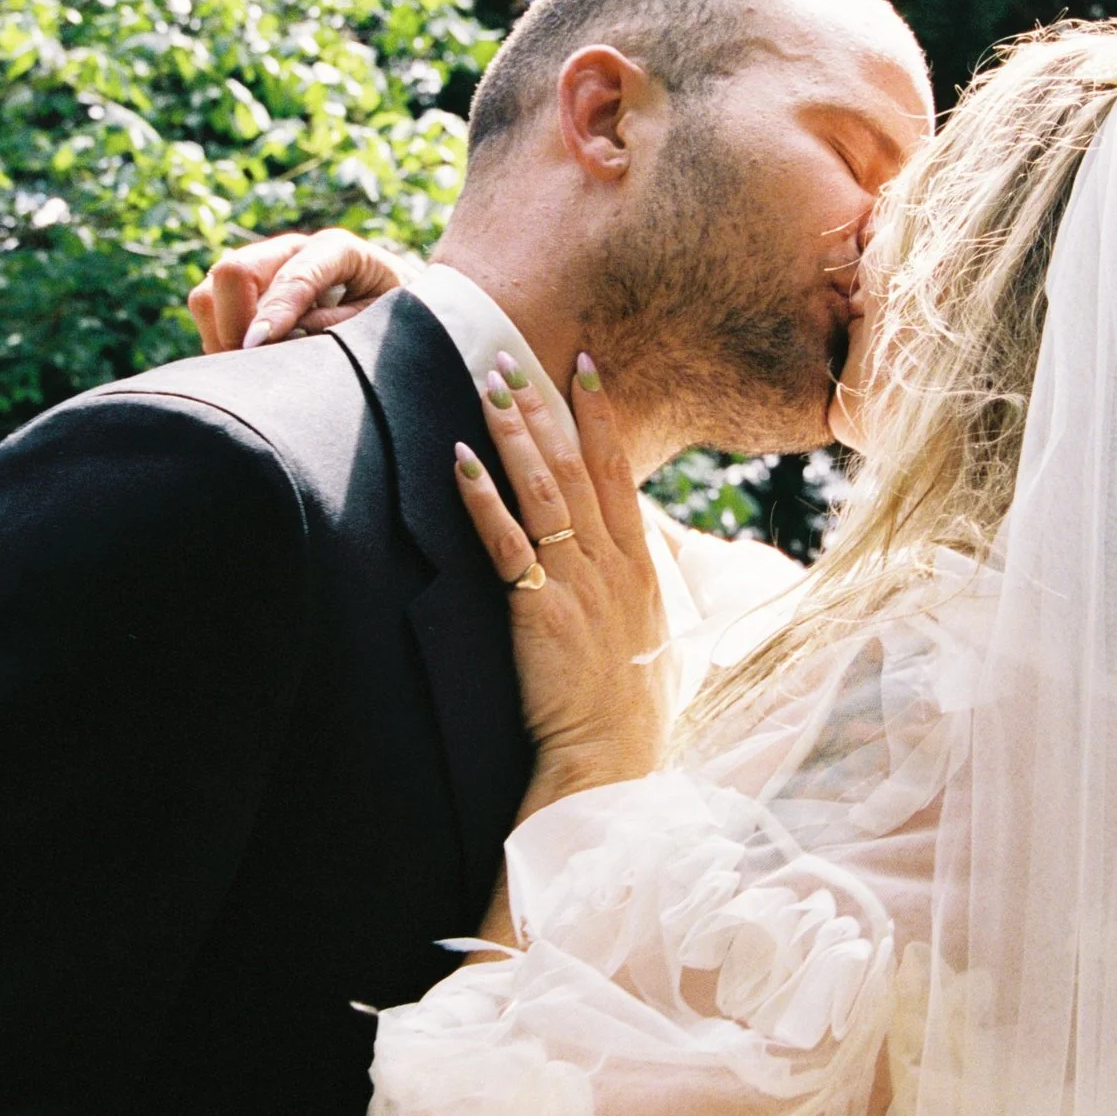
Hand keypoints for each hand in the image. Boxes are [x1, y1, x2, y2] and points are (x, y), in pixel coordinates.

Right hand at [186, 228, 415, 352]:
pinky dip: (217, 340)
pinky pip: (206, 312)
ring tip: (252, 367)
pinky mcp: (244, 290)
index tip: (256, 347)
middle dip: (234, 323)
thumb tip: (283, 337)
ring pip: (208, 292)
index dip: (272, 314)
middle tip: (254, 365)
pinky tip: (251, 359)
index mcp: (335, 249)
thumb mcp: (380, 321)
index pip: (293, 277)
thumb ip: (338, 326)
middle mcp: (291, 249)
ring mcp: (263, 267)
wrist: (396, 304)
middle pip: (233, 271)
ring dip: (220, 335)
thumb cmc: (394, 314)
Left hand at [453, 351, 671, 815]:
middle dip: (545, 407)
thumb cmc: (632, 706)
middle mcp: (614, 564)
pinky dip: (483, 499)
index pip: (620, 471)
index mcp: (641, 564)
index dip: (600, 414)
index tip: (584, 365)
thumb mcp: (656, 632)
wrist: (614, 759)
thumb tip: (641, 543)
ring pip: (546, 491)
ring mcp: (578, 584)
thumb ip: (646, 580)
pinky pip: (507, 542)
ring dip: (515, 435)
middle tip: (514, 356)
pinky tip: (460, 462)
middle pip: (579, 466)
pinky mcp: (539, 610)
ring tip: (489, 386)